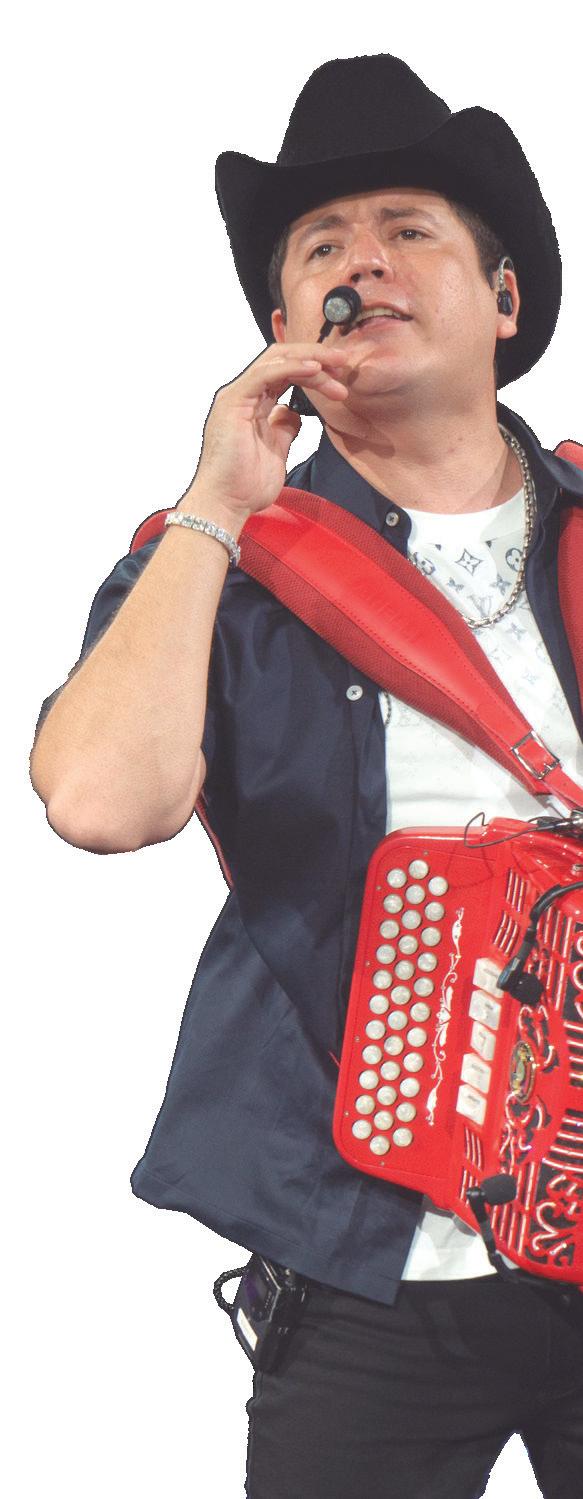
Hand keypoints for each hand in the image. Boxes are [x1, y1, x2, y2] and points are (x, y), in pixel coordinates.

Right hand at [187, 339, 369, 521]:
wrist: (225, 504)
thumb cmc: (245, 484)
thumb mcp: (276, 449)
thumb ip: (284, 428)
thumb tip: (295, 414)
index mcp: (253, 403)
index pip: (284, 372)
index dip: (313, 369)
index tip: (339, 376)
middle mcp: (244, 394)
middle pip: (281, 359)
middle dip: (315, 356)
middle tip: (344, 362)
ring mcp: (237, 396)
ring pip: (275, 360)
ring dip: (309, 360)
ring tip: (337, 365)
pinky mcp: (233, 402)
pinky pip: (265, 374)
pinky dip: (291, 368)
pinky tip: (315, 369)